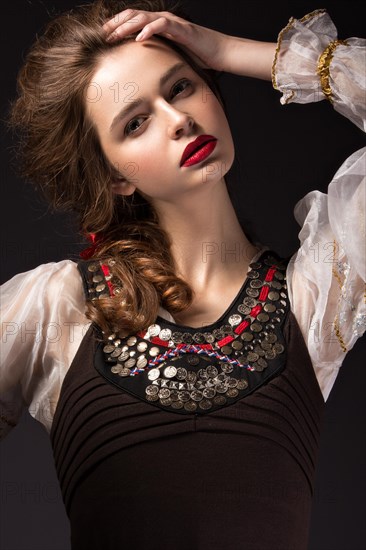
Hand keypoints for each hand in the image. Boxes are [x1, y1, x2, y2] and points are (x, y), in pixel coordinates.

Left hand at [102, 8, 231, 71]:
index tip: (102, 36)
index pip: (132, 20)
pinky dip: (148, 30)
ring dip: (127, 26)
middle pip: (133, 15)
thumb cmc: (197, 57)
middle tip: (102, 34)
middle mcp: (163, 20)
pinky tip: (138, 39)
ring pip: (144, 17)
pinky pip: (162, 25)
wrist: (219, 53)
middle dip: (116, 23)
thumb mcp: (171, 57)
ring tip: (114, 35)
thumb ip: (156, 57)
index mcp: (158, 26)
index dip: (116, 26)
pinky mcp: (181, 28)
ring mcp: (172, 23)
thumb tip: (140, 71)